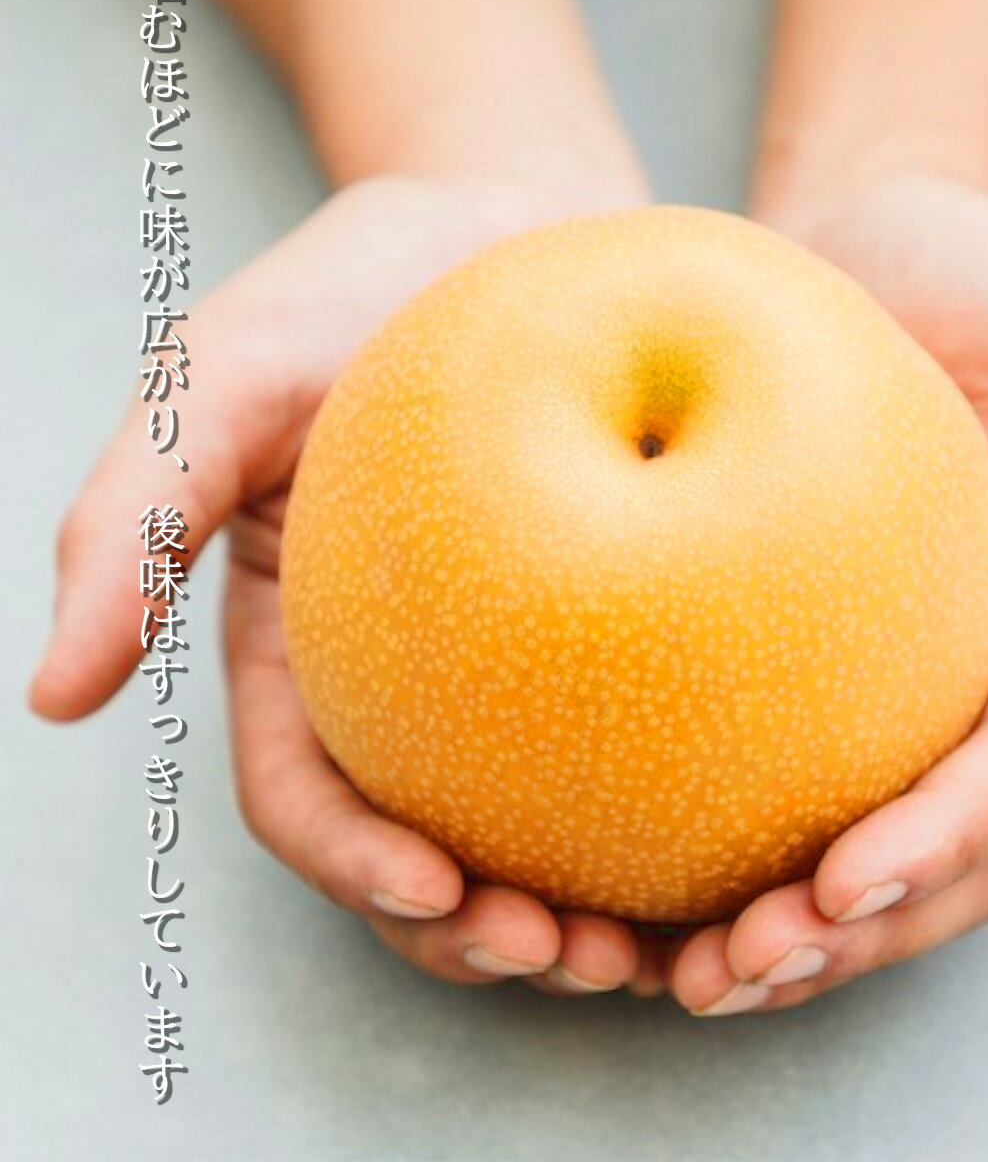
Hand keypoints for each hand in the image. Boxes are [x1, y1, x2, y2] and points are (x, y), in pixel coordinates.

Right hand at [29, 173, 653, 997]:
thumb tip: (53, 695)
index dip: (365, 870)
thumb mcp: (221, 375)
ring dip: (584, 905)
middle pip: (431, 851)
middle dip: (486, 932)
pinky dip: (666, 806)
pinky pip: (637, 734)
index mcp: (302, 647)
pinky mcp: (614, 622)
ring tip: (661, 943)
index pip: (312, 798)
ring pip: (535, 825)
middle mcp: (404, 675)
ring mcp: (511, 656)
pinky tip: (734, 832)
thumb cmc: (356, 285)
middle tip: (575, 958)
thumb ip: (132, 519)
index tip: (447, 899)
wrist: (510, 213)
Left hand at [671, 171, 987, 1014]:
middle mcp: (980, 679)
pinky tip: (631, 892)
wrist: (847, 251)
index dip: (954, 833)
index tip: (850, 881)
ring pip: (853, 852)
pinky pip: (763, 788)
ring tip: (686, 975)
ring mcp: (885, 689)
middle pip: (944, 849)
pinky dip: (712, 857)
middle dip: (858, 930)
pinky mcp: (790, 676)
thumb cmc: (980, 269)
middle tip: (745, 969)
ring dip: (782, 933)